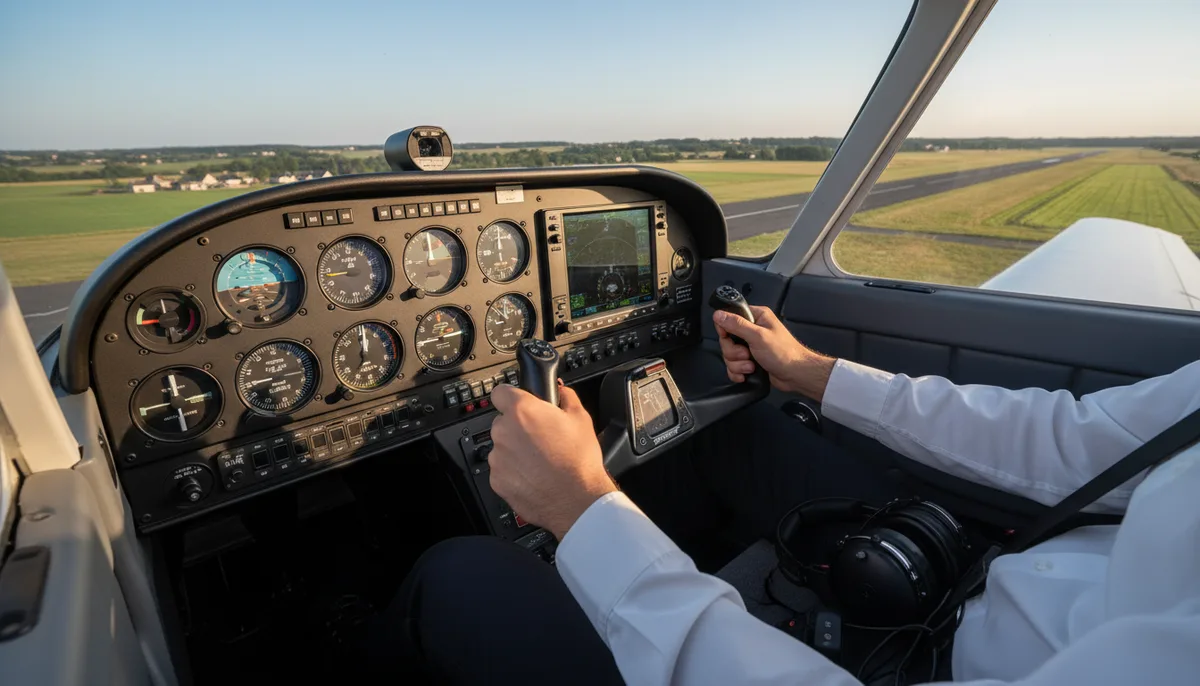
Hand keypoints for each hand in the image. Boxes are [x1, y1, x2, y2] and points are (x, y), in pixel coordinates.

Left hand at [489, 382, 617, 539]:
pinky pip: (502, 470)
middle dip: (518, 427)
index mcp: (521, 411)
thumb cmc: (579, 461)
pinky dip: (514, 472)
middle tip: (540, 437)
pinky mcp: (497, 480)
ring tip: (540, 460)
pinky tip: (535, 475)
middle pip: (502, 422)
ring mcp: (498, 458)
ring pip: (502, 447)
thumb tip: (560, 391)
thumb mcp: (581, 418)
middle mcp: (504, 432)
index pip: (500, 392)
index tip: (517, 403)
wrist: (577, 500)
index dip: (511, 397)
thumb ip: (566, 397)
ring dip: (515, 450)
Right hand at [713, 306, 835, 399]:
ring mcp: (751, 346)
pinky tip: (747, 373)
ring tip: (751, 366)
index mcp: (757, 316)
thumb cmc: (784, 353)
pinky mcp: (750, 360)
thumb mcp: (758, 336)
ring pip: (729, 354)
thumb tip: (719, 315)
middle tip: (747, 354)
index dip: (725, 329)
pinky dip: (738, 371)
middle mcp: (752, 329)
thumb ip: (736, 325)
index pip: (729, 317)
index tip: (729, 338)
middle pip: (726, 339)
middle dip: (733, 352)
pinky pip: (733, 365)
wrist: (795, 375)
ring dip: (737, 364)